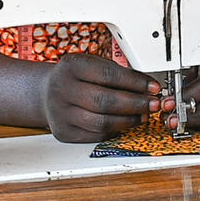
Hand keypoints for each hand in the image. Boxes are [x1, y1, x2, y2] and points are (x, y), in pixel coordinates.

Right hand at [41, 53, 161, 141]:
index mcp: (71, 66)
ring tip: (143, 115)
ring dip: (128, 120)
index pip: (109, 75)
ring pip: (102, 122)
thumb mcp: (91, 65)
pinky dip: (115, 130)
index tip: (153, 87)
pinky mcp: (64, 132)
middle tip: (153, 104)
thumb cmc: (76, 78)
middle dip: (135, 104)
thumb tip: (148, 88)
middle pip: (105, 101)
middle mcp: (62, 89)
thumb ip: (116, 74)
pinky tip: (125, 123)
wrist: (46, 93)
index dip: (135, 82)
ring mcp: (60, 113)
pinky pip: (96, 135)